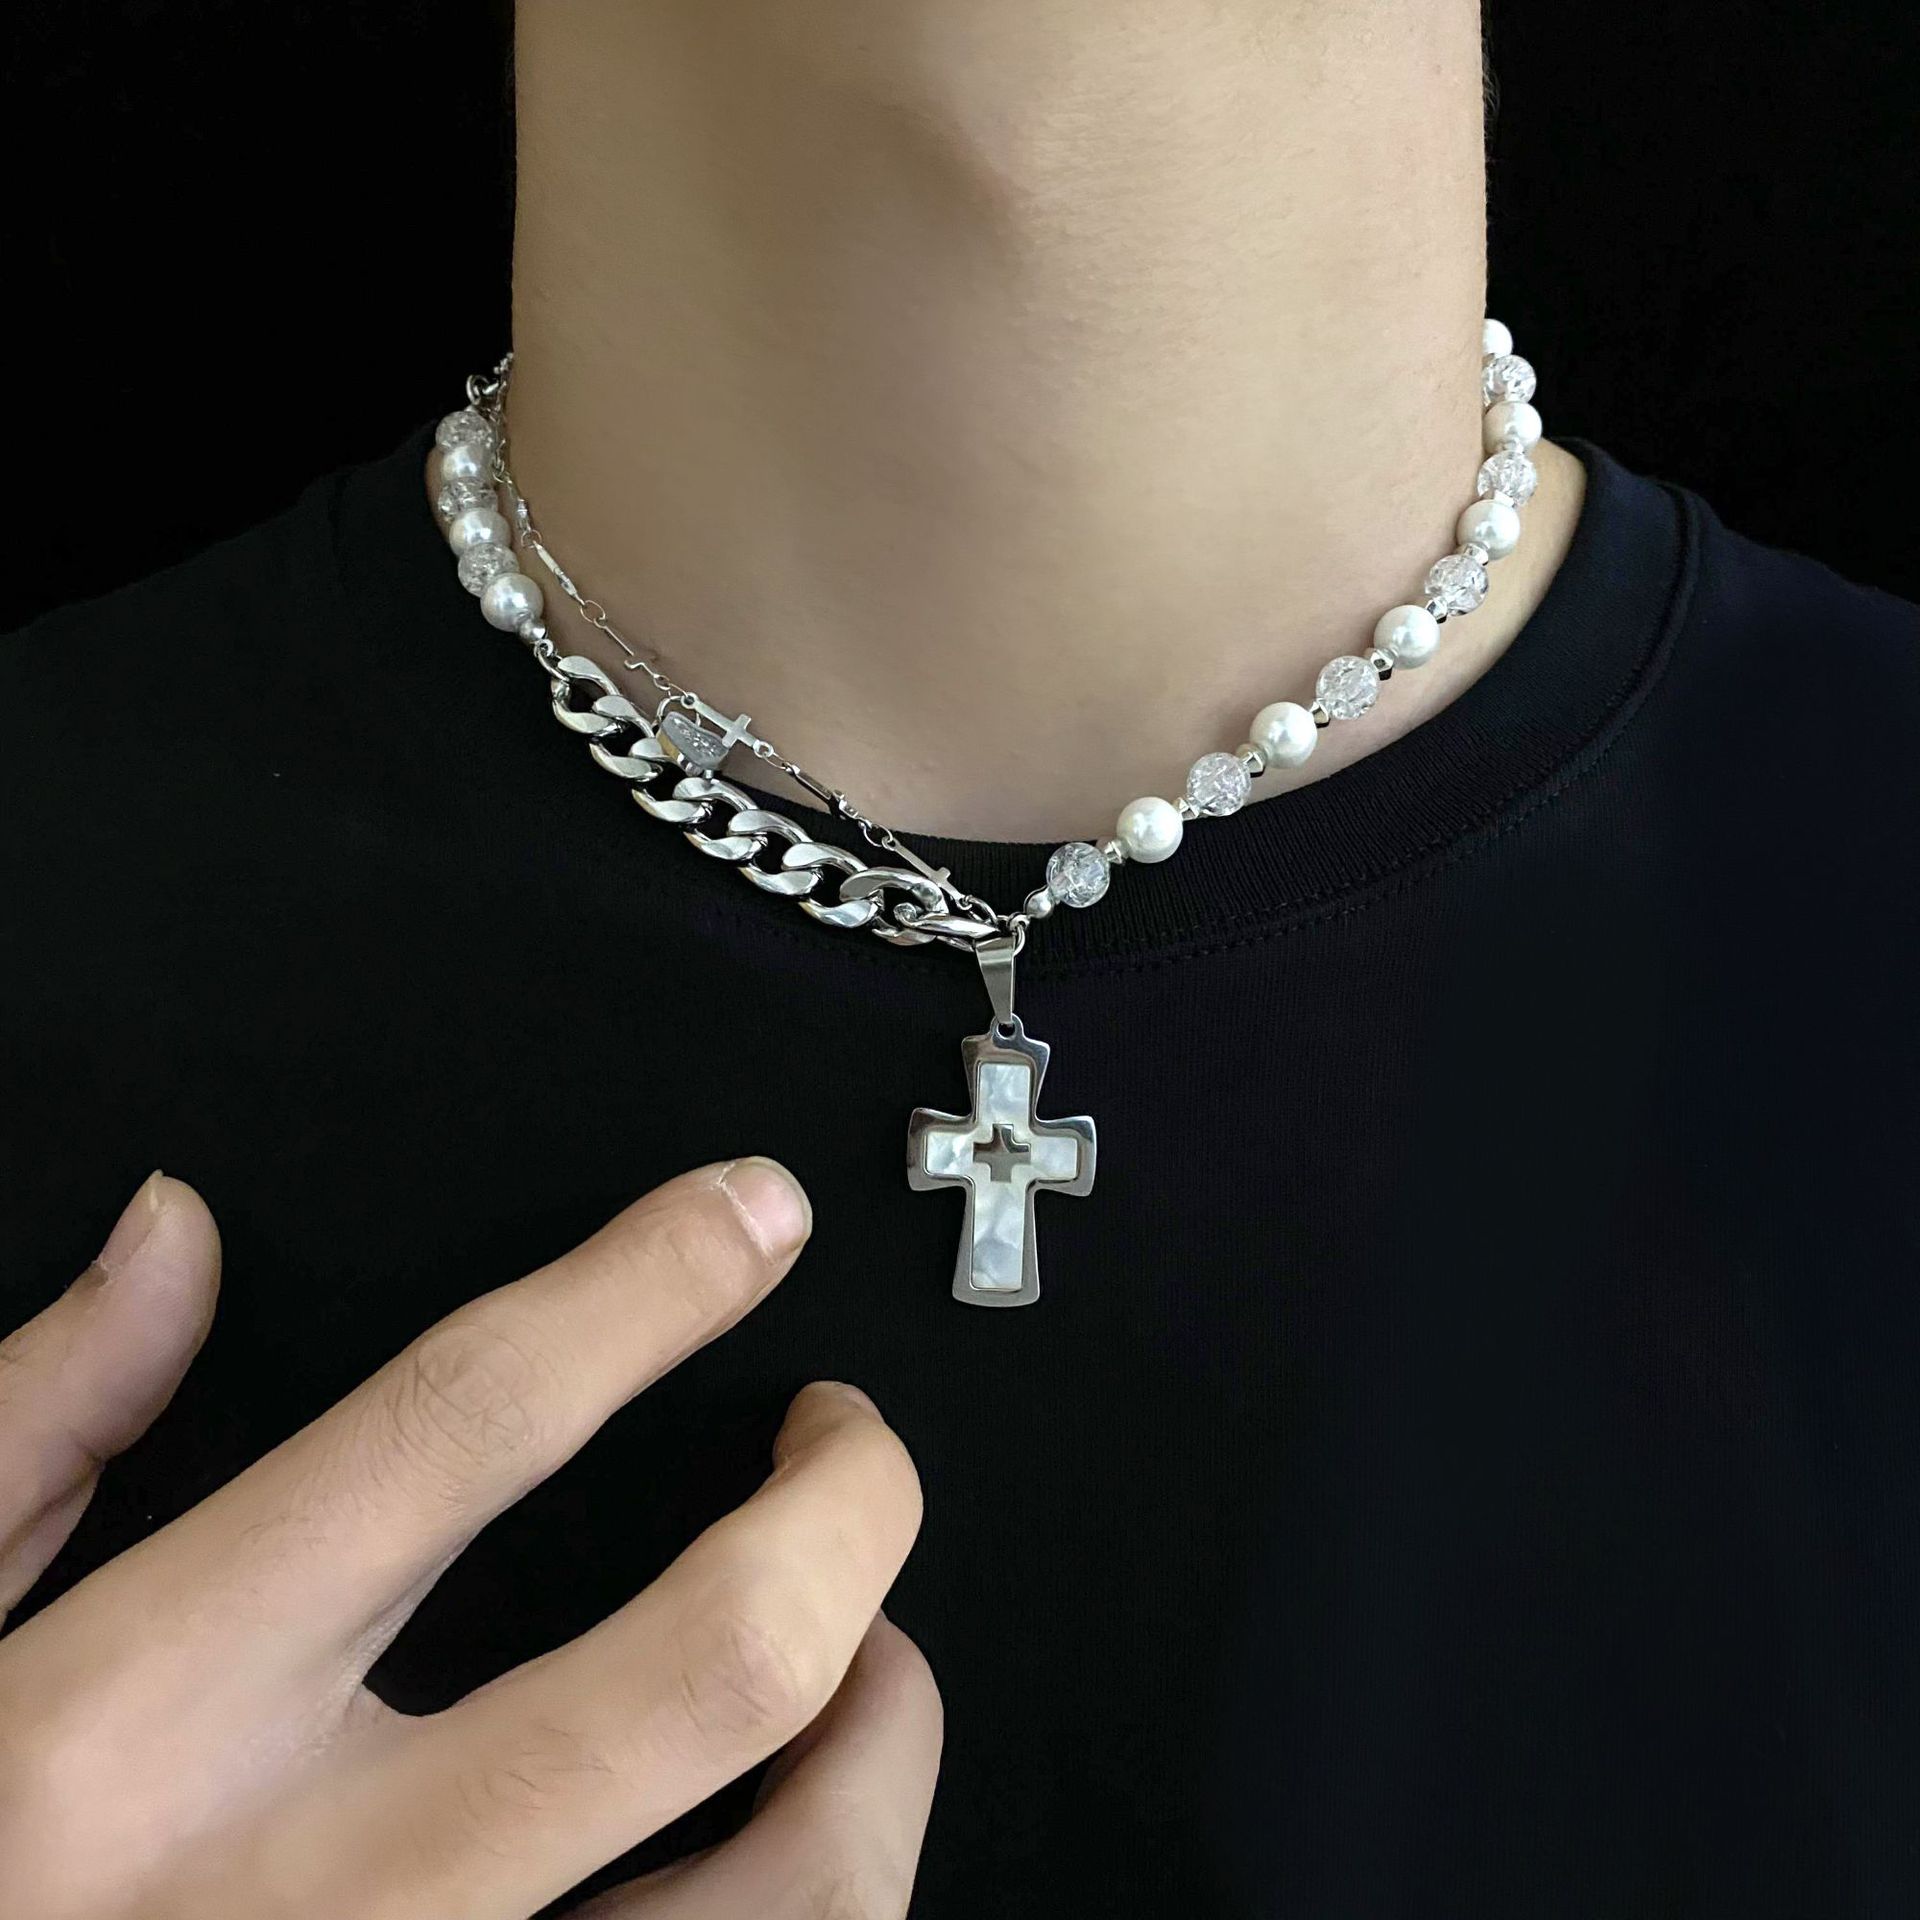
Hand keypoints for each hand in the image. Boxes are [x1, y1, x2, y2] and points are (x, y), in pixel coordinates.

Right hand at [0, 1165, 937, 1917]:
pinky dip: (825, 1889)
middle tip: (849, 1441)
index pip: (464, 1430)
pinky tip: (795, 1831)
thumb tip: (174, 1237)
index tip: (750, 1217)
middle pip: (704, 1665)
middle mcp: (317, 1894)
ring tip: (871, 1652)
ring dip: (881, 1741)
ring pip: (788, 1894)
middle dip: (844, 1510)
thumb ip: (36, 1434)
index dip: (646, 1292)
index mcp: (145, 1725)